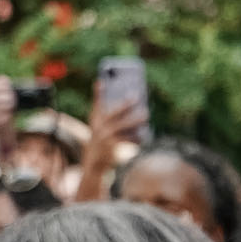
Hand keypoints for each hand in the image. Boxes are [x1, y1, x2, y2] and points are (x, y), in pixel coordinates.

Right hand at [76, 88, 144, 202]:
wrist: (94, 161)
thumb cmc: (101, 138)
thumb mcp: (100, 124)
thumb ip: (106, 111)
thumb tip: (119, 99)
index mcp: (96, 119)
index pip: (97, 103)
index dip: (98, 92)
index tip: (102, 80)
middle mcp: (99, 127)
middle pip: (113, 113)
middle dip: (125, 104)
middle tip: (137, 96)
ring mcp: (105, 138)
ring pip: (123, 126)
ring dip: (135, 120)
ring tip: (146, 114)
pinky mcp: (113, 148)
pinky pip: (127, 139)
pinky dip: (137, 136)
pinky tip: (145, 134)